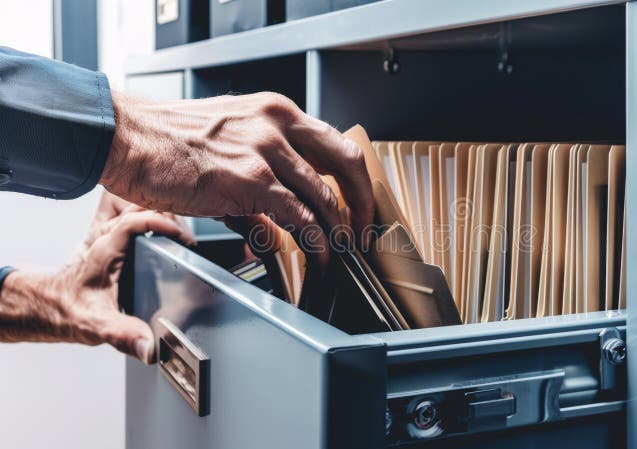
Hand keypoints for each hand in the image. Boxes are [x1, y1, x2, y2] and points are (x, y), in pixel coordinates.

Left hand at [0, 193, 193, 362]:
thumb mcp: (98, 325)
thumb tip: (150, 347)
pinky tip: (169, 232)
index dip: (160, 222)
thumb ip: (124, 336)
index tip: (180, 236)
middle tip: (188, 238)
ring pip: (139, 206)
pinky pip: (137, 216)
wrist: (50, 307)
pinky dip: (155, 218)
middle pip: (141, 207)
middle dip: (168, 216)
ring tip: (184, 233)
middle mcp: (108, 238)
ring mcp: (112, 236)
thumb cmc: (69, 310)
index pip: (133, 220)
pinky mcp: (116, 240)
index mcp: (105, 250)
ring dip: (162, 213)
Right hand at [101, 92, 375, 267]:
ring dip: (338, 231)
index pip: (336, 145)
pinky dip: (315, 241)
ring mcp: (266, 151)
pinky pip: (298, 217)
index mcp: (277, 112)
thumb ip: (262, 175)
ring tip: (340, 253)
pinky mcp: (250, 181)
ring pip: (324, 197)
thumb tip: (274, 223)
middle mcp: (278, 125)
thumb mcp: (229, 142)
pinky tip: (318, 255)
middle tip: (364, 232)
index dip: (356, 181)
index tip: (359, 206)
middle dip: (363, 205)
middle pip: (346, 164)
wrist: (129, 138)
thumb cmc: (169, 139)